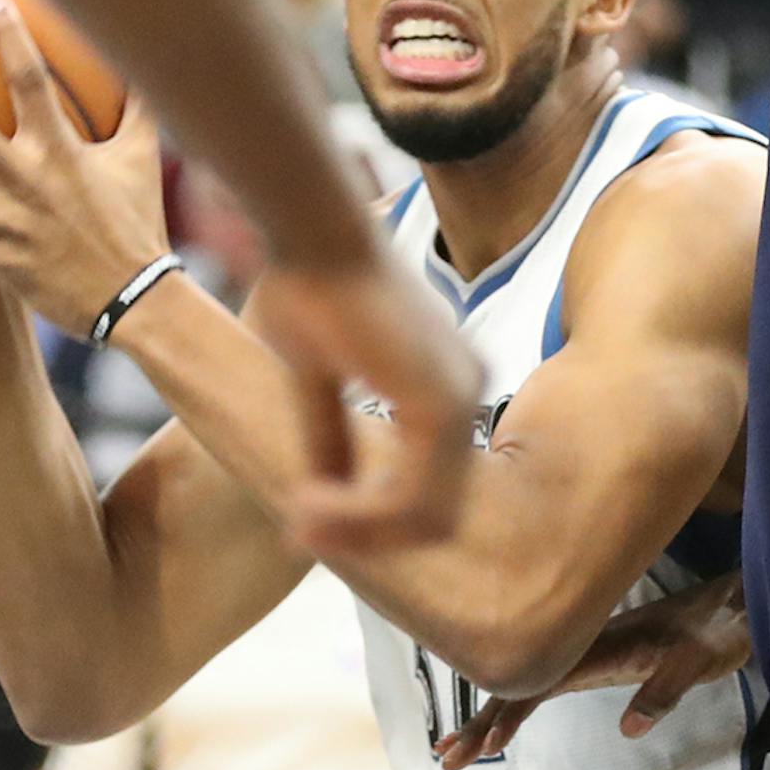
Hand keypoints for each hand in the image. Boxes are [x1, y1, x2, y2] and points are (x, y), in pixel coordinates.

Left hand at [0, 0, 169, 338]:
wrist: (135, 298)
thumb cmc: (137, 221)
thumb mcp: (141, 158)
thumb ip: (137, 105)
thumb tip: (144, 55)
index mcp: (62, 150)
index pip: (34, 83)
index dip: (13, 39)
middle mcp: (30, 182)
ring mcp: (11, 224)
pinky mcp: (2, 262)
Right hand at [256, 251, 481, 552]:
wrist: (312, 232)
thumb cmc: (309, 282)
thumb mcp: (316, 378)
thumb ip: (330, 439)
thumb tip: (321, 494)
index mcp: (446, 386)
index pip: (428, 488)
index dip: (370, 521)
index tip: (307, 524)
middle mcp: (467, 393)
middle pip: (435, 514)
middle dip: (369, 537)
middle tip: (303, 535)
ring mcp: (461, 399)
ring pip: (425, 516)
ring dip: (360, 532)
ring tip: (303, 522)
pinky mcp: (439, 403)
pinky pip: (409, 496)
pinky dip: (360, 514)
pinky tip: (312, 504)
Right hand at [437, 571, 748, 768]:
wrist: (733, 604)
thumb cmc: (716, 632)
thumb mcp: (696, 663)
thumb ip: (663, 692)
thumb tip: (630, 728)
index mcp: (596, 647)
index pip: (537, 681)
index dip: (507, 712)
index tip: (484, 744)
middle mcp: (581, 648)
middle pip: (517, 684)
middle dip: (479, 722)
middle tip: (447, 759)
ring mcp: (584, 653)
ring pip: (523, 683)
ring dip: (488, 716)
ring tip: (454, 748)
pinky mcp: (595, 659)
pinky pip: (542, 681)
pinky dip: (513, 703)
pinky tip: (499, 718)